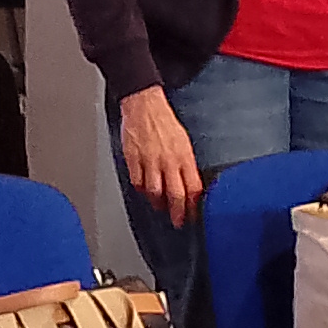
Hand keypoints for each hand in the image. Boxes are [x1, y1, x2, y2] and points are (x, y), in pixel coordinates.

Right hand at [118, 87, 202, 222]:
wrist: (144, 105)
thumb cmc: (164, 122)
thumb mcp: (184, 142)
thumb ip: (187, 164)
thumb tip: (191, 183)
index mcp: (184, 157)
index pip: (193, 188)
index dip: (194, 205)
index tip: (193, 214)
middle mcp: (168, 161)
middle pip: (175, 194)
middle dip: (178, 212)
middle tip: (178, 221)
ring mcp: (149, 160)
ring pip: (155, 191)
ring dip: (158, 203)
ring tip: (159, 207)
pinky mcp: (133, 158)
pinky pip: (137, 181)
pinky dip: (141, 189)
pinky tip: (144, 192)